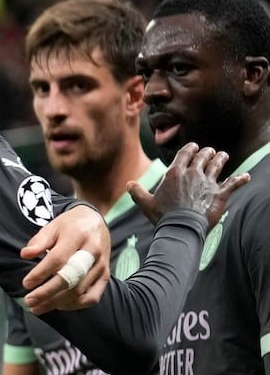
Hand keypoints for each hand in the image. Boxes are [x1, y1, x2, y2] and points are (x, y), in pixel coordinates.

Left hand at [20, 205, 110, 313]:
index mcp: (78, 236)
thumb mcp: (52, 226)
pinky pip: (92, 297)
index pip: (58, 259)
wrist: (96, 221)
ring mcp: (101, 266)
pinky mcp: (105, 276)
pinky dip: (75, 305)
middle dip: (47, 293)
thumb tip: (25, 254)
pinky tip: (58, 305)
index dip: (41, 273)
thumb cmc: (70, 225)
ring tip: (38, 307)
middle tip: (29, 301)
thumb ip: (39, 241)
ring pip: (79, 291)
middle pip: (70, 278)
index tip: (26, 284)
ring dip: (57, 303)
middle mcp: (93, 252)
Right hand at [133, 142, 247, 229]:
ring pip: (218, 164)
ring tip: (223, 156)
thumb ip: (137, 192)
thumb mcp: (145, 203)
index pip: (186, 152)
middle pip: (204, 156)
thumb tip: (128, 184)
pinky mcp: (219, 194)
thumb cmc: (162, 216)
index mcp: (175, 172)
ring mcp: (208, 183)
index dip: (191, 148)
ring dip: (221, 159)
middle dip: (207, 152)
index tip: (194, 147)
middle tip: (209, 152)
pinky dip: (241, 179)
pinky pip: (233, 183)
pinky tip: (246, 176)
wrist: (180, 227)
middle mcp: (193, 173)